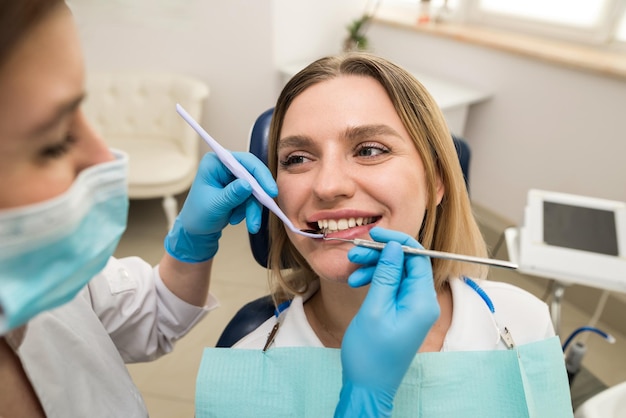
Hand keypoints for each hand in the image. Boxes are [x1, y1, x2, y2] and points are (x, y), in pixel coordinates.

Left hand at [164, 152, 276, 262]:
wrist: (195, 229)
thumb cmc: (198, 215)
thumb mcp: (214, 205)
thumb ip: (231, 195)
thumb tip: (248, 185)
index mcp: (216, 163)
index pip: (244, 162)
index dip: (260, 174)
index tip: (270, 191)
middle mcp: (226, 167)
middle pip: (253, 175)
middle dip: (259, 196)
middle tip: (269, 207)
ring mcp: (234, 178)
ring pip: (256, 190)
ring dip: (254, 208)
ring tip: (251, 224)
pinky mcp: (240, 189)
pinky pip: (253, 198)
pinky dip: (249, 211)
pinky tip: (235, 219)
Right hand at [335, 227, 439, 416]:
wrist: (368, 386)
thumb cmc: (371, 355)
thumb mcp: (375, 309)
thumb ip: (386, 275)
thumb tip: (394, 246)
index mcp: (422, 302)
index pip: (418, 257)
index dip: (397, 241)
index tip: (375, 234)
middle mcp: (422, 303)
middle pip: (406, 263)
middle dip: (381, 254)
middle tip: (355, 252)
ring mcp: (412, 308)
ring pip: (396, 274)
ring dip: (374, 267)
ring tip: (352, 270)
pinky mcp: (401, 312)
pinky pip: (391, 287)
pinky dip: (375, 280)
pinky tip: (357, 282)